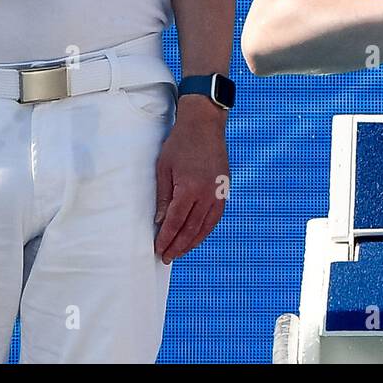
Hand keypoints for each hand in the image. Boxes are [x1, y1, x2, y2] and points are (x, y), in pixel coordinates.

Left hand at [154, 96, 229, 264]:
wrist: (205, 125)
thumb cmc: (180, 144)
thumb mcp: (164, 168)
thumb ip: (163, 197)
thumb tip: (160, 221)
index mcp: (189, 189)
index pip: (175, 222)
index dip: (166, 238)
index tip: (158, 249)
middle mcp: (207, 194)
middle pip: (190, 229)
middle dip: (177, 245)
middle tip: (167, 257)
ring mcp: (218, 192)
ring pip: (206, 226)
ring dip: (192, 241)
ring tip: (181, 251)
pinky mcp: (224, 189)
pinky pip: (216, 216)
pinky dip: (206, 229)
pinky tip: (197, 235)